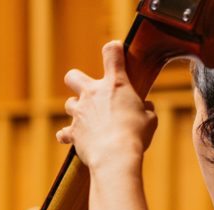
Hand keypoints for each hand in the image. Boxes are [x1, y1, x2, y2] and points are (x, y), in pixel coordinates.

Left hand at [56, 41, 156, 172]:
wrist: (115, 155)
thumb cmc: (136, 135)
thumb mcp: (150, 118)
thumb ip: (145, 109)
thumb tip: (145, 108)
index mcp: (116, 84)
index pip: (111, 53)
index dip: (114, 49)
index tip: (116, 51)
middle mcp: (93, 94)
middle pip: (73, 76)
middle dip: (77, 80)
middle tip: (88, 91)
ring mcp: (79, 112)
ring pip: (68, 104)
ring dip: (77, 110)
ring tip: (88, 120)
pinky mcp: (72, 132)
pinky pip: (64, 133)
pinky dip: (67, 136)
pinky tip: (75, 139)